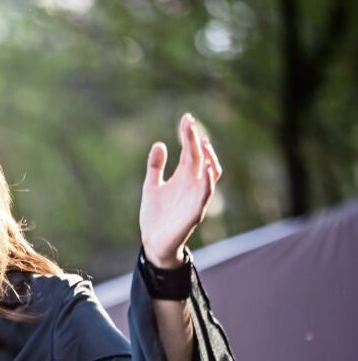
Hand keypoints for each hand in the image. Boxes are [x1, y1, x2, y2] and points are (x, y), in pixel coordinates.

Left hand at [139, 113, 221, 267]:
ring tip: (202, 142)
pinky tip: (206, 170)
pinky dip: (208, 182)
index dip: (189, 135)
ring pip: (210, 174)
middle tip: (190, 124)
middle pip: (200, 158)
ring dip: (208, 158)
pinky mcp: (195, 213)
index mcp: (183, 177)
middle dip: (196, 141)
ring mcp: (196, 198)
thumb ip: (155, 166)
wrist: (153, 243)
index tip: (186, 118)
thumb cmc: (156, 216)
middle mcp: (193, 185)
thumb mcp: (151, 186)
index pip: (191, 151)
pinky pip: (206, 196)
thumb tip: (160, 144)